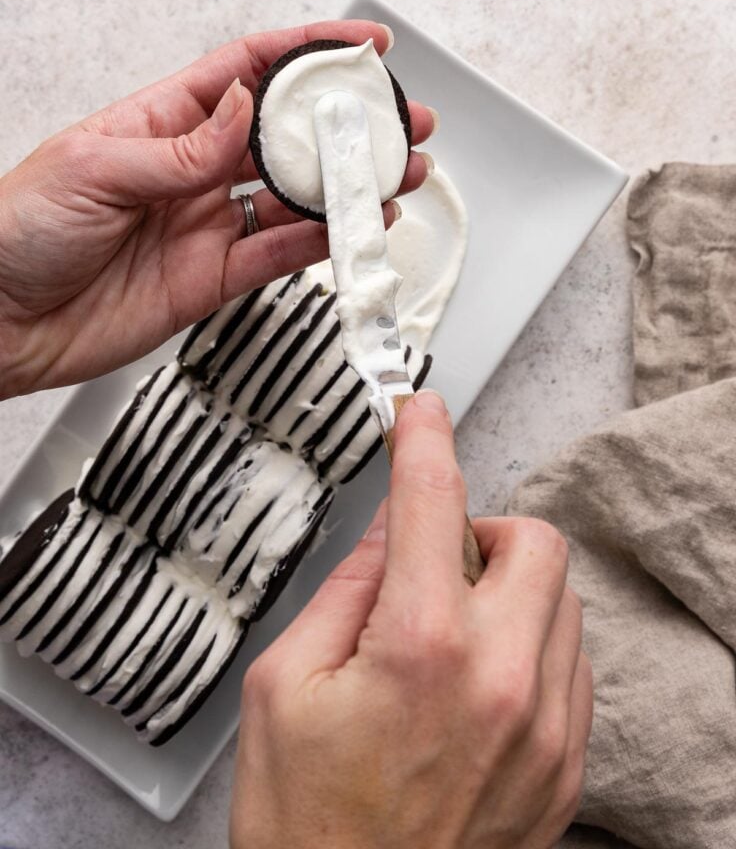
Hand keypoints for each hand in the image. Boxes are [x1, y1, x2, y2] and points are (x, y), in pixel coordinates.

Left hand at [0, 20, 433, 397]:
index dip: (304, 52)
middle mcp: (193, 169)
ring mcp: (206, 223)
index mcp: (162, 121)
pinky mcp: (212, 277)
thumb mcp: (94, 167)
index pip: (246, 71)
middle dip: (345, 125)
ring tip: (394, 176)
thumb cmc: (16, 228)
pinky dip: (320, 241)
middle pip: (285, 135)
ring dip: (346, 186)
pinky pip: (278, 254)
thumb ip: (181, 148)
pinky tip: (354, 227)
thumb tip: (242, 110)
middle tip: (398, 120)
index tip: (356, 47)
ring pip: (293, 196)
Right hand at [230, 391, 592, 848]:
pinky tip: (476, 681)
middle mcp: (502, 680)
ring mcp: (545, 728)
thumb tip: (389, 525)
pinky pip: (572, 665)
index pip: (433, 499)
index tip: (420, 413)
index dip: (424, 437)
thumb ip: (345, 588)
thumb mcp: (285, 685)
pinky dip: (530, 647)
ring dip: (507, 590)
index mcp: (421, 647)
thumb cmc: (306, 823)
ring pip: (562, 600)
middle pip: (534, 540)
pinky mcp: (565, 766)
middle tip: (431, 564)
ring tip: (446, 635)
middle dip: (480, 532)